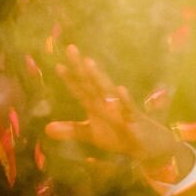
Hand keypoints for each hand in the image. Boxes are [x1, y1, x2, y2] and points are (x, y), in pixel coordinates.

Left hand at [43, 47, 187, 175]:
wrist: (149, 147)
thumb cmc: (120, 137)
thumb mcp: (92, 135)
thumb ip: (71, 130)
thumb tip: (46, 129)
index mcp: (96, 105)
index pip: (81, 89)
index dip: (69, 78)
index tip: (58, 65)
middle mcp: (107, 103)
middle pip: (91, 83)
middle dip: (80, 67)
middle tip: (70, 48)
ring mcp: (121, 109)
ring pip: (108, 92)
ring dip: (98, 77)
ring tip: (88, 62)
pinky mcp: (135, 120)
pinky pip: (129, 109)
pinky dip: (124, 100)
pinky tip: (120, 89)